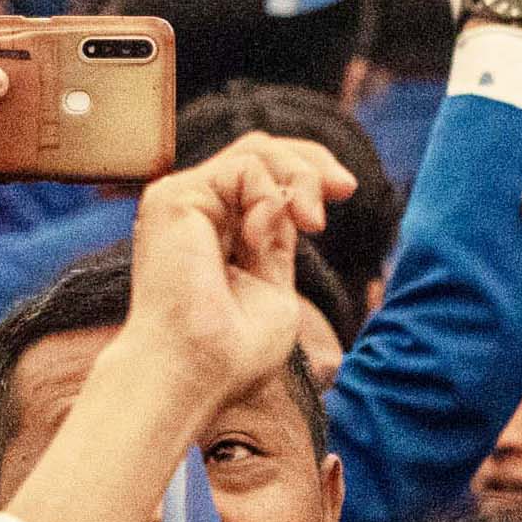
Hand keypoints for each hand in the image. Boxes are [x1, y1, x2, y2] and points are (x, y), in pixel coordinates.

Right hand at [118, 134, 351, 400]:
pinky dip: (268, 195)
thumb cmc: (232, 352)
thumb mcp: (272, 287)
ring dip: (299, 176)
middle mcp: (197, 212)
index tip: (348, 191)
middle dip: (311, 162)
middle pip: (262, 151)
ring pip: (256, 149)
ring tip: (312, 222)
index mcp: (218, 234)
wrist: (197, 373)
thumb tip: (284, 203)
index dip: (309, 173)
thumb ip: (277, 243)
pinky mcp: (174, 197)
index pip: (265, 177)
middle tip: (345, 190)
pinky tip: (260, 236)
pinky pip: (243, 166)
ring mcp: (184, 201)